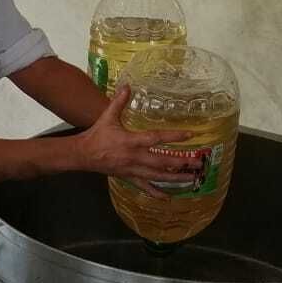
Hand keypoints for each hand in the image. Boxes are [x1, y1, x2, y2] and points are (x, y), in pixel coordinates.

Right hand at [76, 85, 197, 198]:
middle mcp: (134, 157)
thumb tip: (127, 86)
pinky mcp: (128, 177)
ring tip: (192, 179)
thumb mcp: (107, 117)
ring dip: (176, 178)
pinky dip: (156, 192)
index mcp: (131, 141)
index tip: (190, 134)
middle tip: (198, 163)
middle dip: (181, 163)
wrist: (83, 154)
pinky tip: (167, 197)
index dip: (174, 136)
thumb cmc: (96, 135)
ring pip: (157, 175)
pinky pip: (144, 186)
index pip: (156, 138)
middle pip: (162, 161)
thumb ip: (118, 102)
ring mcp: (132, 169)